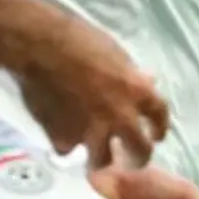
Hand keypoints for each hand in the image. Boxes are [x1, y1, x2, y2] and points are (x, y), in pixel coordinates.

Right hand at [16, 12, 169, 168]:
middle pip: (140, 150)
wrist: (38, 46)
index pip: (159, 116)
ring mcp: (91, 132)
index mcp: (136, 91)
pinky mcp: (63, 139)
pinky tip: (59, 131)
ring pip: (102, 160)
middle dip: (137, 157)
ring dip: (100, 157)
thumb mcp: (114, 53)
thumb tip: (146, 83)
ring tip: (93, 154)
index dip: (159, 128)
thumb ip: (131, 76)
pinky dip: (65, 141)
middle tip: (130, 157)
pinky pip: (67, 147)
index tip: (155, 135)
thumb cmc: (78, 39)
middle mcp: (119, 116)